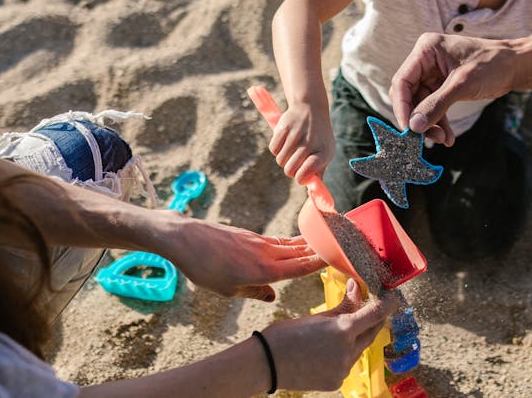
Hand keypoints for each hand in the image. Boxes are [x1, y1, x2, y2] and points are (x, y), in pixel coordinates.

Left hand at [159, 214, 324, 300]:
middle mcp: (267, 253)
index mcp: (264, 270)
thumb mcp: (228, 290)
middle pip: (301, 252)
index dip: (322, 262)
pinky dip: (291, 242)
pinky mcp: (250, 235)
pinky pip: (278, 241)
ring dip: (309, 244)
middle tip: (345, 246)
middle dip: (323, 250)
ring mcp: (259, 242)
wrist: (186, 239)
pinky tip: (296, 245)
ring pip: (291, 244)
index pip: (301, 266)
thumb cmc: (204, 268)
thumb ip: (254, 292)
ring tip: (327, 243)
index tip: (340, 258)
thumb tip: (272, 296)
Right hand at [262, 279, 401, 390]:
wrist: (266, 364)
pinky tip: (328, 350)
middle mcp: (348, 352)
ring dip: (356, 338)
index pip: (377, 314)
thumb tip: (357, 287)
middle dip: (373, 319)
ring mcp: (343, 369)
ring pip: (360, 349)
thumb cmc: (287, 335)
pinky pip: (348, 364)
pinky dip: (344, 354)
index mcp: (344, 330)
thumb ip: (344, 305)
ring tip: (338, 330)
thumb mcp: (318, 316)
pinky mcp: (337, 381)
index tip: (394, 297)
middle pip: (372, 332)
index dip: (389, 304)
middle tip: (370, 307)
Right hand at [269, 103, 333, 183]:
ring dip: (283, 160)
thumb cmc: (319, 136)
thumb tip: (313, 191)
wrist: (311, 108)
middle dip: (290, 170)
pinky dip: (276, 150)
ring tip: (291, 151)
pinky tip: (284, 143)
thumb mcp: (325, 151)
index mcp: (323, 151)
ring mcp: (296, 134)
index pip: (306, 172)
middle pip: (290, 170)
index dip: (301, 176)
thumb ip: (318, 171)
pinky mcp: (283, 128)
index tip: (301, 175)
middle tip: (293, 164)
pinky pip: (273, 149)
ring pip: (280, 161)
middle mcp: (310, 143)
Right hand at [389, 33, 520, 145]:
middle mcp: (426, 59)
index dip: (402, 107)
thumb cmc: (493, 65)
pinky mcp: (443, 84)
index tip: (408, 129)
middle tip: (430, 138)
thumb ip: (436, 105)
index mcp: (426, 50)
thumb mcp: (463, 85)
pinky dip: (439, 121)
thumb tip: (414, 126)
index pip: (402, 81)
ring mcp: (434, 72)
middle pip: (410, 95)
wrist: (516, 66)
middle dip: (419, 118)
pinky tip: (448, 136)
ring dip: (431, 124)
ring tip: (444, 139)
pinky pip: (434, 106)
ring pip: (422, 104)